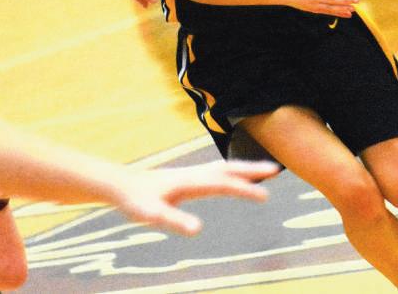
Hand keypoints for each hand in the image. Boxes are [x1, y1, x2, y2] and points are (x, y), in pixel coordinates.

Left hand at [116, 160, 278, 234]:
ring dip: (245, 168)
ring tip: (264, 170)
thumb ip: (174, 220)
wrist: (121, 184)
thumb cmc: (135, 201)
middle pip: (229, 169)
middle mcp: (195, 174)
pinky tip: (234, 176)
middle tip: (277, 170)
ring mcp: (192, 174)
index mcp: (191, 181)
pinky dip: (233, 171)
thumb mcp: (152, 215)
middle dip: (253, 169)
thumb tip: (199, 229)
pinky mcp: (188, 178)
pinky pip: (218, 172)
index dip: (245, 188)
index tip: (265, 195)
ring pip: (225, 168)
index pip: (224, 183)